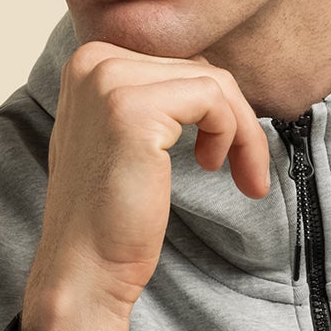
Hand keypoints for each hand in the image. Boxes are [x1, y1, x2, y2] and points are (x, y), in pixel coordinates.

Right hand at [24, 39, 270, 330]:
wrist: (84, 268)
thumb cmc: (108, 216)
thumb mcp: (122, 140)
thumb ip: (151, 103)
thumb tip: (210, 87)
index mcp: (89, 63)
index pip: (176, 64)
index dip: (213, 108)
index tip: (225, 153)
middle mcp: (93, 62)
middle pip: (197, 69)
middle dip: (234, 120)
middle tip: (246, 171)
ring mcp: (110, 82)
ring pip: (213, 83)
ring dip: (241, 132)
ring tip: (239, 174)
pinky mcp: (134, 109)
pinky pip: (213, 100)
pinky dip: (233, 136)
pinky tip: (214, 168)